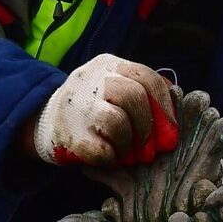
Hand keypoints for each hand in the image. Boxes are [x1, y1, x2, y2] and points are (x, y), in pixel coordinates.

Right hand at [31, 54, 177, 166]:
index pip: (146, 77)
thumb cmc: (92, 106)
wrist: (44, 119)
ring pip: (117, 121)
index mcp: (108, 64)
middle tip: (150, 149)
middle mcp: (91, 79)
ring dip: (128, 142)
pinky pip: (100, 149)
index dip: (164, 106)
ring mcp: (78, 105)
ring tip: (127, 153)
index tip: (170, 131)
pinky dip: (110, 157)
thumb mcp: (116, 86)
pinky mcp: (69, 133)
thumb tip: (178, 100)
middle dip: (148, 127)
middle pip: (133, 96)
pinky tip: (109, 157)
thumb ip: (143, 89)